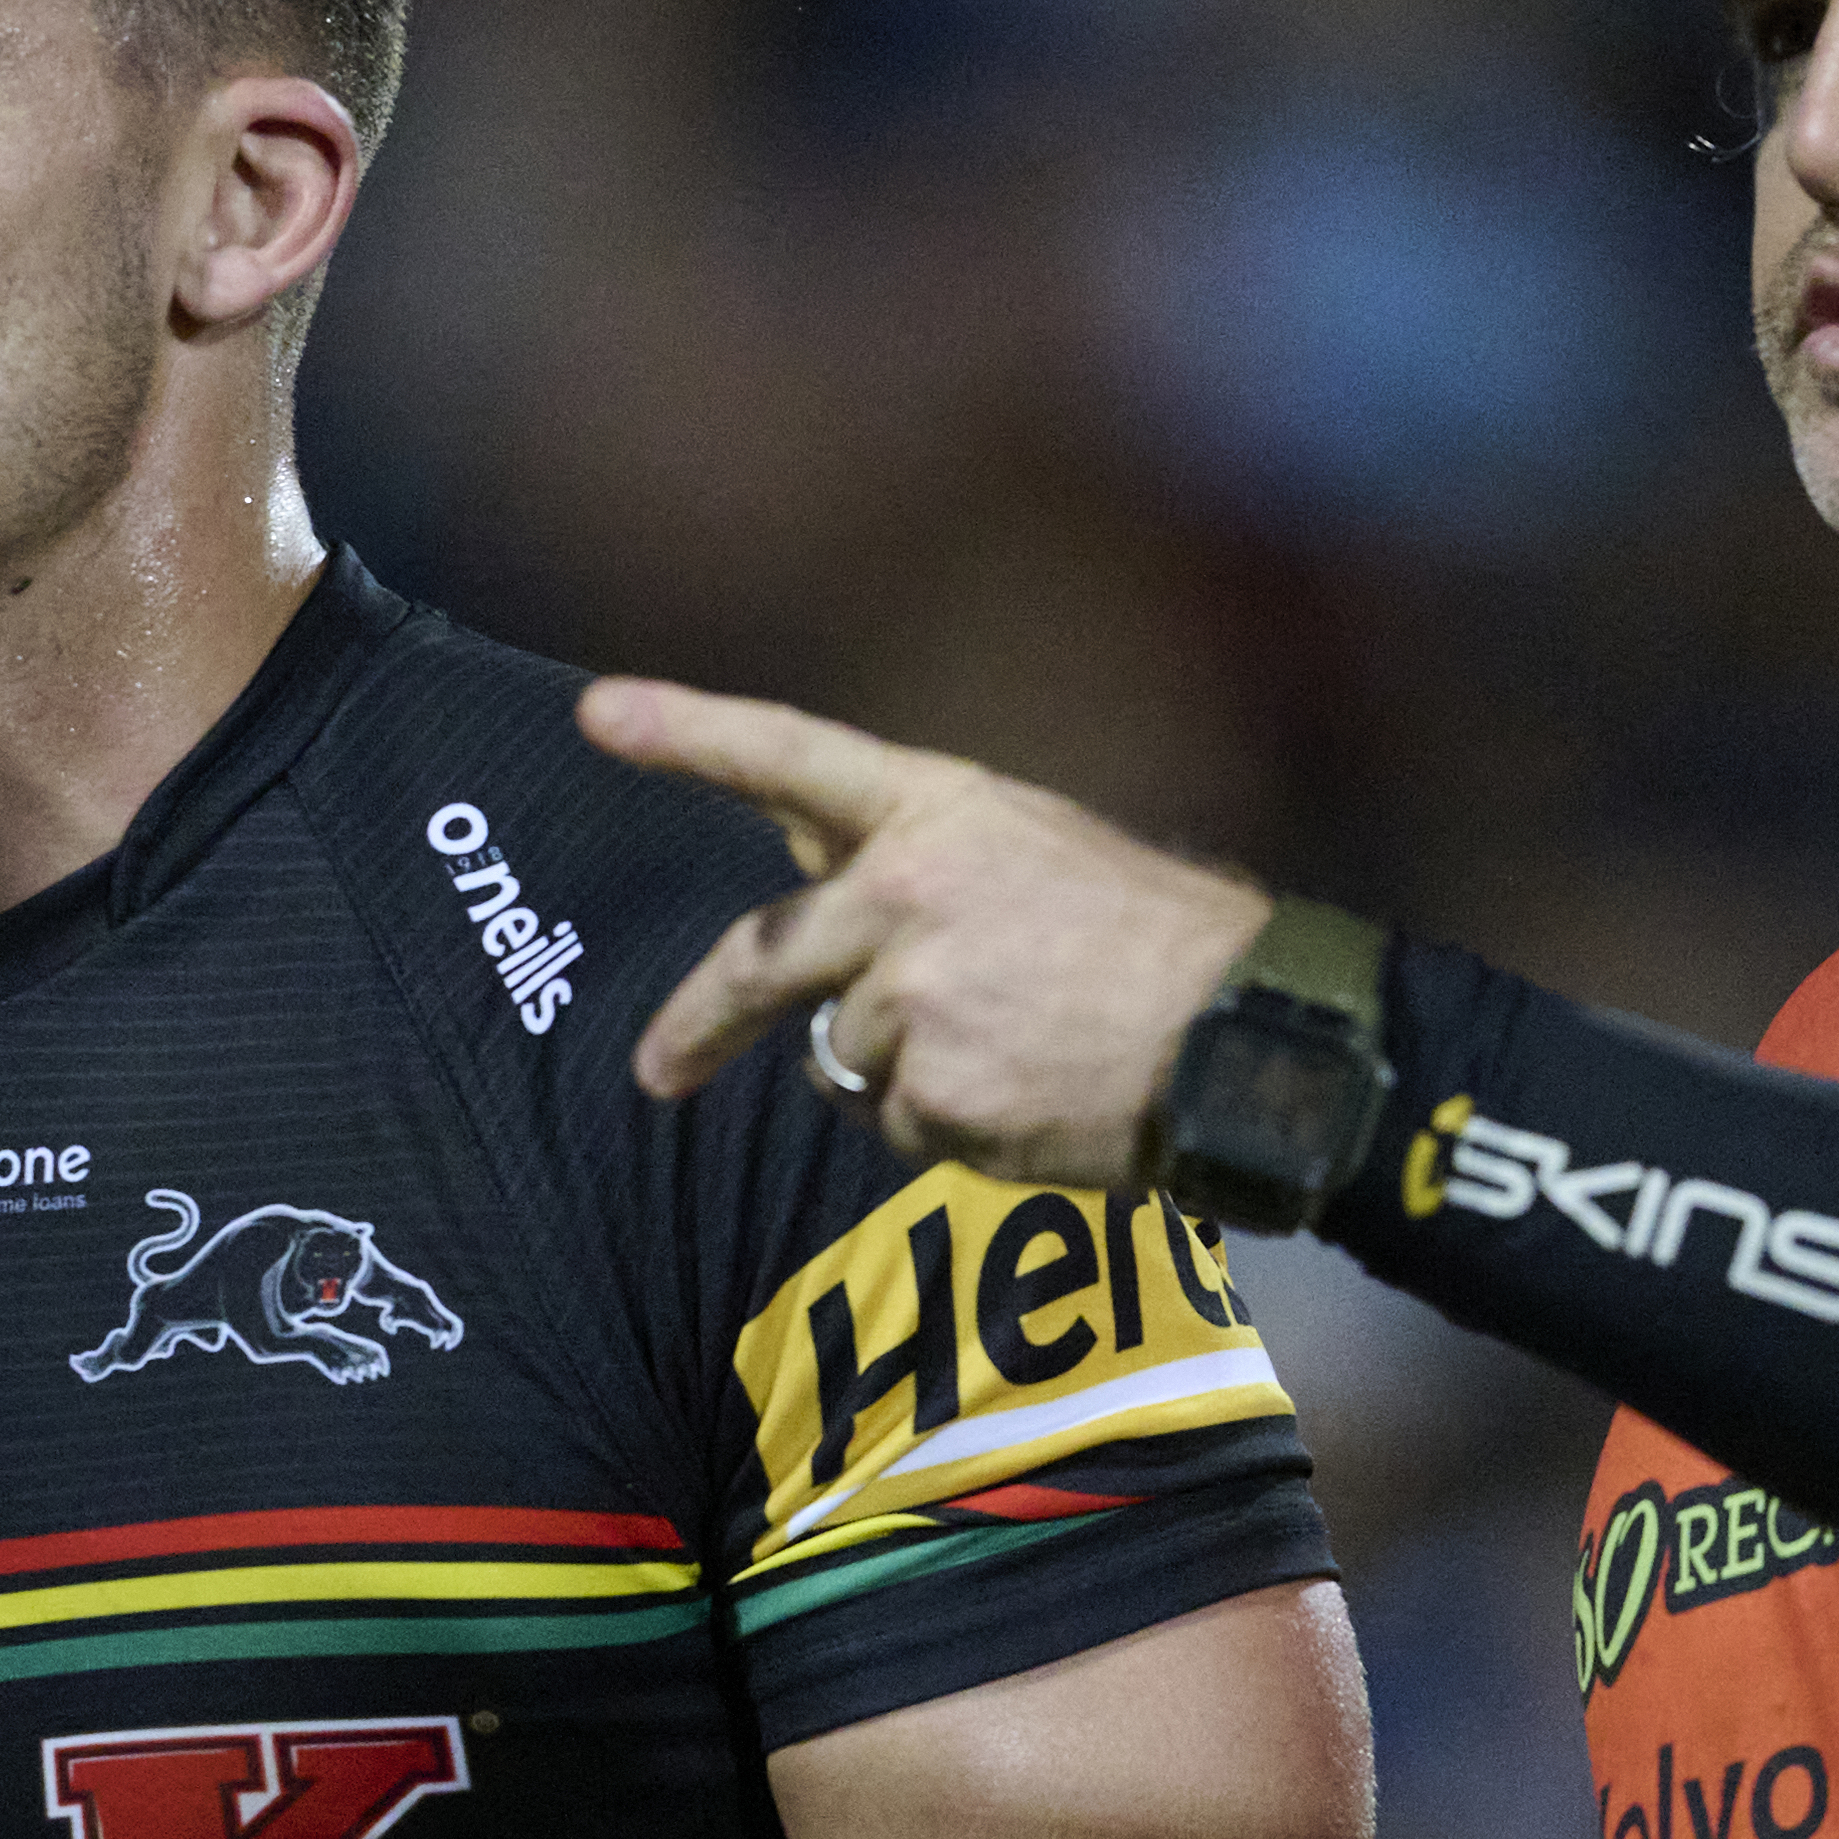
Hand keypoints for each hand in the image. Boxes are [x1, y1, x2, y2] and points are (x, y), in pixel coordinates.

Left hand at [591, 679, 1270, 1188]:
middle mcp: (905, 894)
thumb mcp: (1031, 847)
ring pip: (844, 1055)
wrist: (1242, 1038)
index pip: (788, 757)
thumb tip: (800, 852)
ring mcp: (914, 998)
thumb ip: (909, 849)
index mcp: (936, 812)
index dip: (688, 730)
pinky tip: (1025, 1096)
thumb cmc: (1153, 939)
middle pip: (760, 959)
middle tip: (657, 1070)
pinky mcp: (932, 1094)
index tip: (596, 712)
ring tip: (1010, 1052)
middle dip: (697, 1023)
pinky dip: (944, 1126)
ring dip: (900, 1071)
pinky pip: (895, 1125)